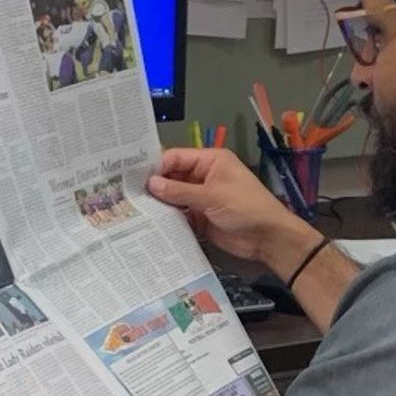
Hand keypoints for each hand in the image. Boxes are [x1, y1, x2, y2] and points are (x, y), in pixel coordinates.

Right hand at [148, 147, 315, 268]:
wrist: (267, 238)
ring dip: (160, 203)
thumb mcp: (212, 196)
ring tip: (134, 209)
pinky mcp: (200, 218)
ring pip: (174, 197)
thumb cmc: (246, 207)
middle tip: (128, 194)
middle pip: (172, 177)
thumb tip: (151, 184)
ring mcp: (201, 198)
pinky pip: (180, 215)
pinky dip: (168, 218)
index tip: (134, 176)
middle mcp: (204, 177)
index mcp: (210, 161)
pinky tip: (150, 223)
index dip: (157, 166)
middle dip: (155, 185)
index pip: (177, 158)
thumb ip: (180, 191)